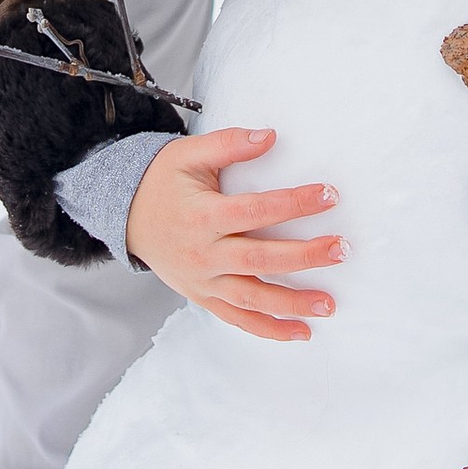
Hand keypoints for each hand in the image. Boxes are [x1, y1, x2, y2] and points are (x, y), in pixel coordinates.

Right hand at [123, 128, 344, 342]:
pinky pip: (239, 319)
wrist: (125, 215)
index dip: (295, 204)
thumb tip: (270, 136)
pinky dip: (270, 329)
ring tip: (330, 304)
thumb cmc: (162, 181)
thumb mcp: (188, 154)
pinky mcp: (204, 297)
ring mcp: (203, 281)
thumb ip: (228, 143)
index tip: (330, 195)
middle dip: (304, 256)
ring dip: (293, 304)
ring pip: (253, 299)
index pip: (256, 211)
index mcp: (202, 216)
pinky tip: (302, 332)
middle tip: (342, 249)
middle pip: (260, 260)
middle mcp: (203, 254)